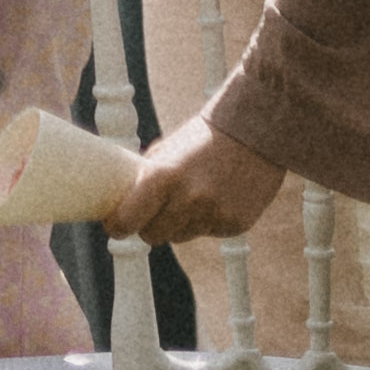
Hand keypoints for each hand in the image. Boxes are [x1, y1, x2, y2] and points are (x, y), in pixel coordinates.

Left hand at [109, 111, 291, 249]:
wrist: (253, 133)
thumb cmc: (202, 138)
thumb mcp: (164, 152)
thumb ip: (144, 178)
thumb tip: (122, 203)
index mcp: (162, 176)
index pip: (128, 220)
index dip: (118, 226)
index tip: (116, 226)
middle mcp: (188, 199)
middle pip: (153, 236)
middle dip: (149, 226)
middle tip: (153, 214)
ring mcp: (214, 214)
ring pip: (180, 237)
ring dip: (179, 224)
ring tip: (190, 198)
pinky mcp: (235, 224)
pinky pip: (208, 232)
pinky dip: (206, 221)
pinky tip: (215, 198)